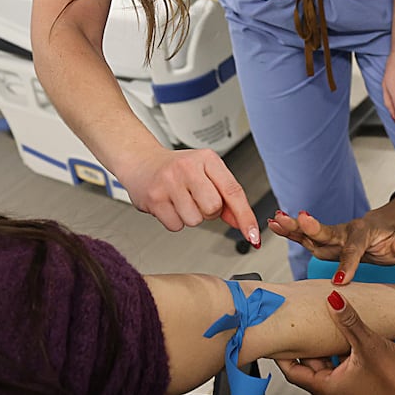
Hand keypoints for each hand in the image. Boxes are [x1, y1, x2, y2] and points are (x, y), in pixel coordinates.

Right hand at [116, 145, 259, 245]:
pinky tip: (169, 205)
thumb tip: (244, 224)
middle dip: (208, 212)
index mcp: (207, 159)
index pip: (233, 191)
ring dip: (190, 217)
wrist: (141, 161)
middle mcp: (188, 167)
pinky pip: (176, 226)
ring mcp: (170, 182)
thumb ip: (227, 197)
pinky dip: (174, 221)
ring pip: (195, 220)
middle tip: (196, 200)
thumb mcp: (206, 174)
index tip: (253, 235)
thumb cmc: (177, 169)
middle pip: (214, 208)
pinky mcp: (154, 198)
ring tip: (180, 201)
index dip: (245, 216)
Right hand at [269, 208, 394, 285]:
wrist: (382, 228)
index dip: (349, 266)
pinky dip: (290, 231)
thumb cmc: (390, 239)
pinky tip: (274, 224)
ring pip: (312, 232)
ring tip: (277, 220)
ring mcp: (333, 234)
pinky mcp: (324, 238)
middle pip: (328, 231)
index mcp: (363, 234)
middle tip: (302, 220)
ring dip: (294, 227)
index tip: (341, 282)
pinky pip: (305, 235)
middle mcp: (345, 231)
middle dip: (314, 228)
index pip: (355, 251)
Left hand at [277, 291, 394, 394]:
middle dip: (304, 343)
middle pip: (308, 365)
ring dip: (322, 344)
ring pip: (325, 363)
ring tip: (319, 322)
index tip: (276, 332)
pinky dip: (338, 349)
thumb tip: (332, 298)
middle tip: (296, 320)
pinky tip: (343, 332)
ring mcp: (347, 388)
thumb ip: (348, 320)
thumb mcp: (369, 344)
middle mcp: (334, 391)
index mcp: (328, 388)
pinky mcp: (360, 383)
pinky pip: (340, 364)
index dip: (282, 352)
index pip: (293, 370)